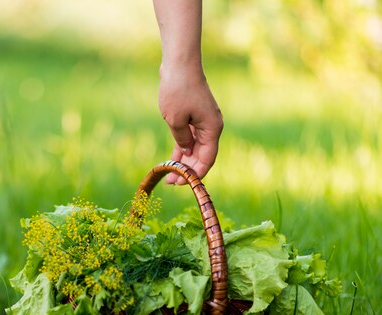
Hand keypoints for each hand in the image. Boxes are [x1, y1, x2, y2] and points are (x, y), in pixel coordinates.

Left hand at [158, 63, 222, 184]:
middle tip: (171, 182)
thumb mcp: (175, 120)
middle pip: (202, 155)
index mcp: (212, 129)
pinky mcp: (195, 116)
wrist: (179, 64)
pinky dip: (182, 148)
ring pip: (195, 148)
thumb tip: (186, 152)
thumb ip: (181, 139)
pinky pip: (190, 137)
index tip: (180, 183)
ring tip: (169, 173)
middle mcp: (212, 127)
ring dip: (183, 161)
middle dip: (188, 170)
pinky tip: (172, 158)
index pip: (207, 159)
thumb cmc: (178, 90)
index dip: (195, 174)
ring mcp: (204, 121)